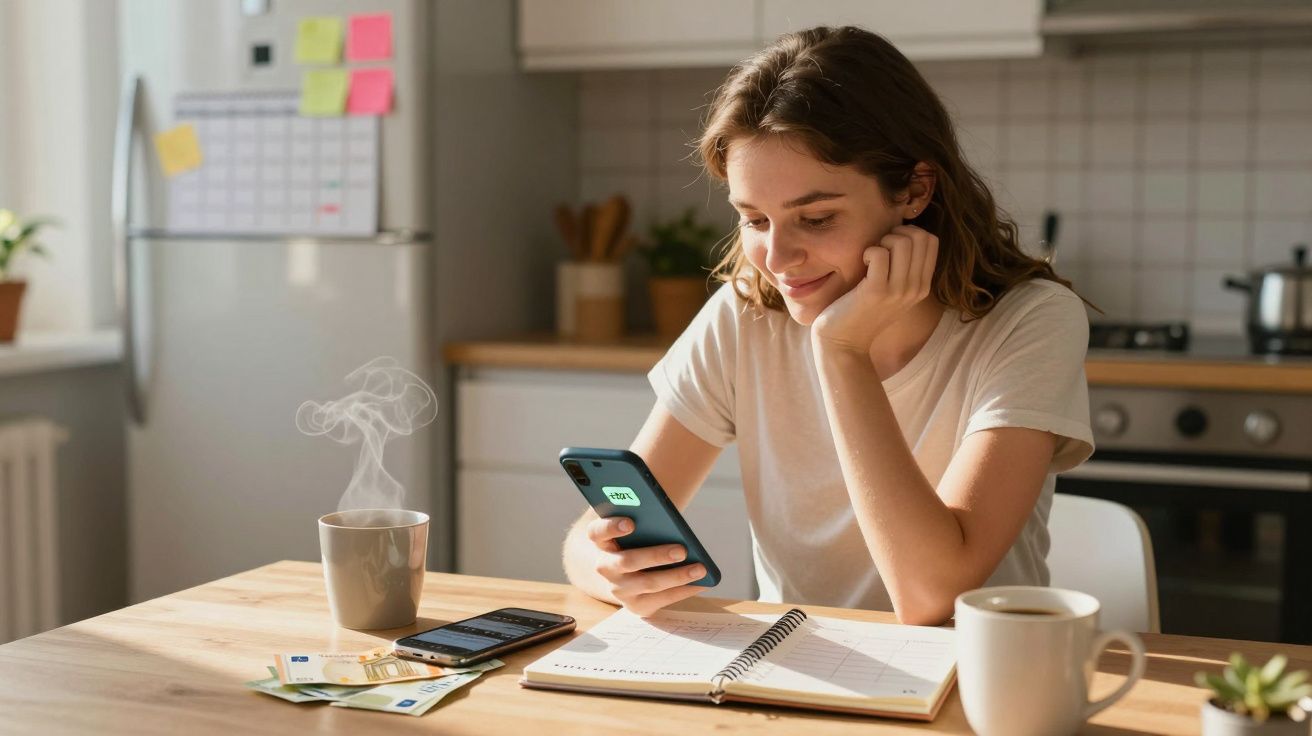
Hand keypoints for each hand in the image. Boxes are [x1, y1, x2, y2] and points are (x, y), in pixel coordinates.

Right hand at [585, 516, 706, 616]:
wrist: (624, 574)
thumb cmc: (634, 542)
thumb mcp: (633, 530)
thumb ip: (644, 521)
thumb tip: (671, 521)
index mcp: (601, 542)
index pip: (597, 532)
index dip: (611, 527)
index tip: (631, 522)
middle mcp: (605, 567)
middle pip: (627, 561)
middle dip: (656, 556)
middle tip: (682, 550)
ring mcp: (619, 589)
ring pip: (648, 583)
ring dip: (677, 576)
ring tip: (700, 569)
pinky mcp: (635, 606)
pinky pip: (662, 599)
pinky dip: (683, 590)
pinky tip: (701, 583)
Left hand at [811, 225, 938, 355]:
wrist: (844, 345)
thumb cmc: (862, 312)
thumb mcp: (893, 292)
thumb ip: (904, 268)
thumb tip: (902, 233)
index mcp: (923, 286)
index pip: (931, 241)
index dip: (909, 232)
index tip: (890, 245)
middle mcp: (916, 288)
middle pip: (918, 237)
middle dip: (895, 233)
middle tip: (879, 249)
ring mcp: (898, 291)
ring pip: (902, 242)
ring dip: (882, 241)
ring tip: (871, 257)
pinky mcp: (876, 291)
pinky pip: (879, 253)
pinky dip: (868, 251)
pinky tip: (862, 265)